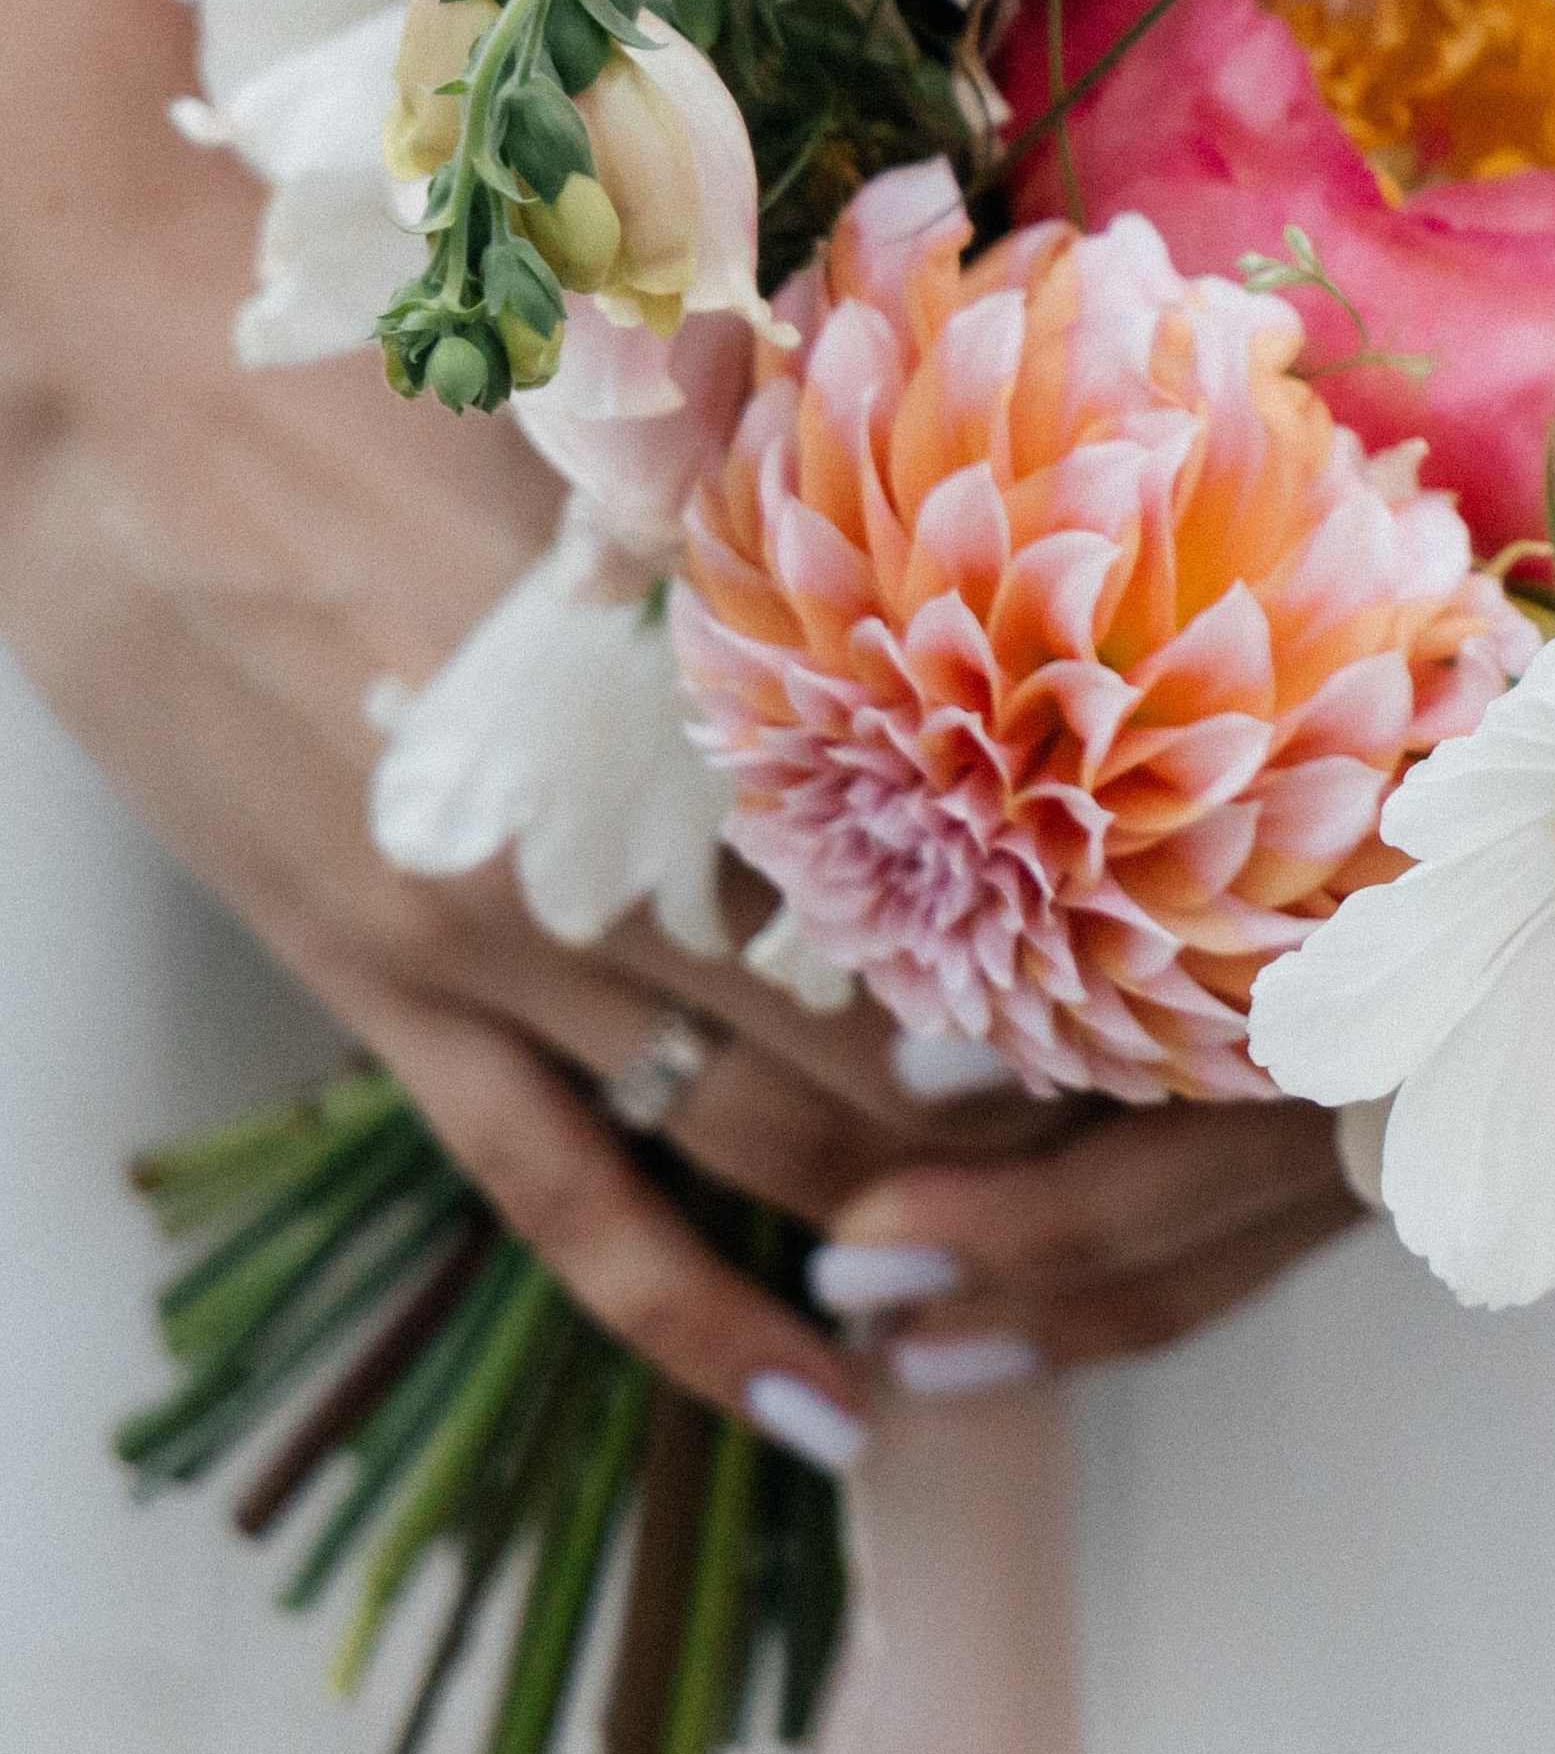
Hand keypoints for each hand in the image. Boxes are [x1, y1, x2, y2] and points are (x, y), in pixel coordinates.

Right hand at [0, 0, 1363, 1444]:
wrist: (109, 374)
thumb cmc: (379, 350)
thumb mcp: (622, 399)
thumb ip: (798, 481)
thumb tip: (982, 456)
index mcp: (716, 665)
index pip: (980, 854)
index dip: (1120, 942)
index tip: (1243, 988)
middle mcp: (633, 821)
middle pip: (901, 1016)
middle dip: (1051, 1106)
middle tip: (1198, 1164)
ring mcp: (501, 934)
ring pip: (766, 1133)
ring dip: (912, 1218)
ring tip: (1054, 1299)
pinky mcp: (386, 993)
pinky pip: (567, 1200)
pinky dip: (699, 1316)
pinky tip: (822, 1403)